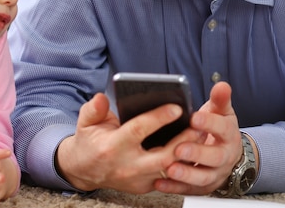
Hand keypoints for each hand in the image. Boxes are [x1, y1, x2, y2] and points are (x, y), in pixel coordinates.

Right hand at [55, 93, 202, 193]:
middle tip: (199, 125)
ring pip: (170, 168)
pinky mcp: (144, 186)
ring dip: (187, 152)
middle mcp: (127, 166)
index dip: (159, 118)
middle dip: (184, 140)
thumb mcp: (86, 122)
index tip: (177, 107)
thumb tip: (101, 97)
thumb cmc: (89, 141)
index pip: (139, 130)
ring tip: (200, 134)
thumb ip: (94, 109)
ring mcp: (137, 179)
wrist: (84, 170)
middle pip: (163, 155)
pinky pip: (168, 175)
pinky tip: (192, 148)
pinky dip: (181, 163)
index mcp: (112, 147)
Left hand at [154, 82, 244, 194]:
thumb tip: (222, 85)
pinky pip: (189, 190)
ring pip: (203, 178)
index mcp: (229, 135)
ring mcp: (215, 173)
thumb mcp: (222, 112)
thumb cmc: (219, 128)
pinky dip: (174, 188)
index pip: (222, 129)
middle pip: (215, 157)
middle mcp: (225, 157)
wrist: (227, 152)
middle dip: (197, 153)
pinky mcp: (203, 187)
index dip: (209, 123)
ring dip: (187, 174)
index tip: (193, 118)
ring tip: (170, 168)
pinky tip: (160, 182)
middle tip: (179, 148)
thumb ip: (220, 99)